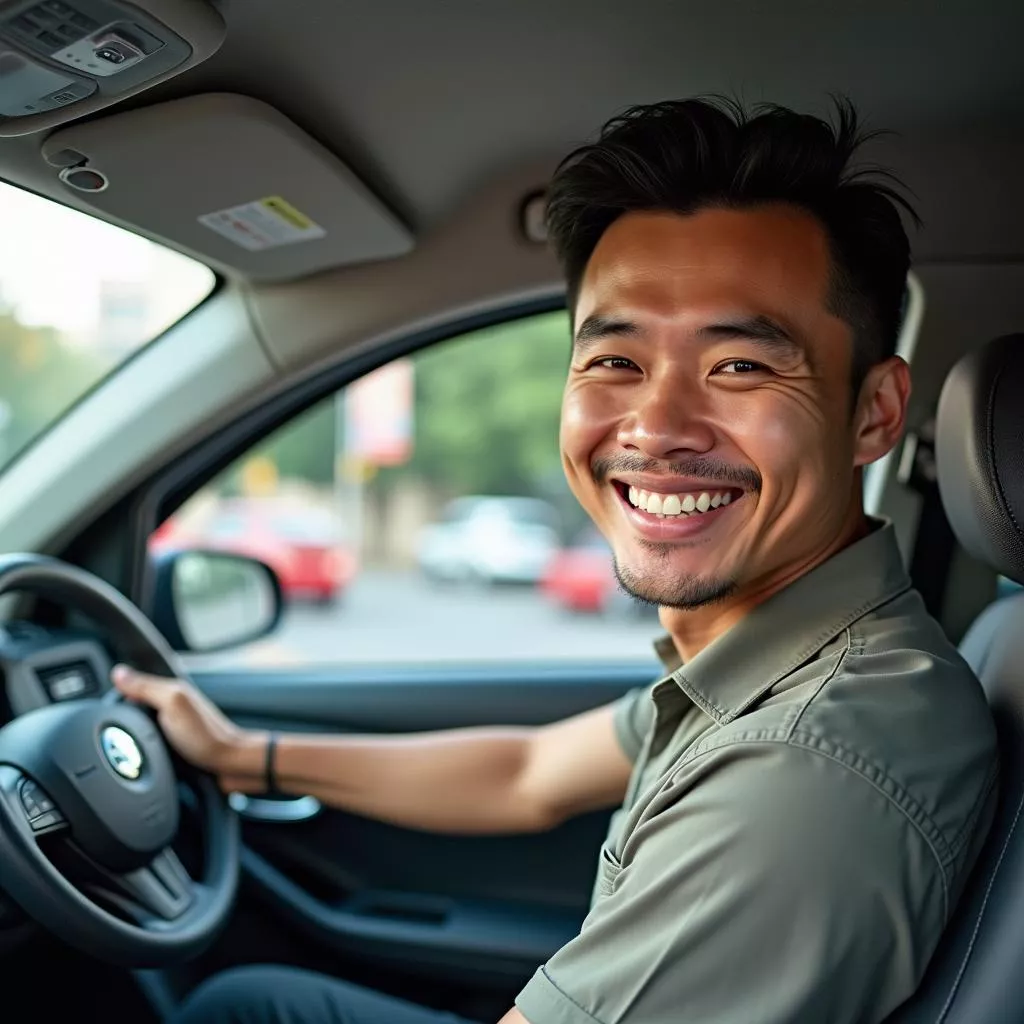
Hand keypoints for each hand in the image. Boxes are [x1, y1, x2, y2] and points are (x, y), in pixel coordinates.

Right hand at [111, 665, 266, 786]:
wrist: (228, 766)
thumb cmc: (207, 736)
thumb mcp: (173, 705)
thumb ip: (147, 687)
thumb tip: (119, 672)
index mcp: (171, 691)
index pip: (133, 682)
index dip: (116, 689)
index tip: (100, 700)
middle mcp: (171, 706)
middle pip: (134, 704)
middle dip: (119, 712)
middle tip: (107, 725)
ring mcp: (172, 726)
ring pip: (139, 723)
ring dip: (128, 731)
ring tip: (117, 740)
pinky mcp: (173, 744)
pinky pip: (147, 740)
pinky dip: (138, 745)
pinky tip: (134, 752)